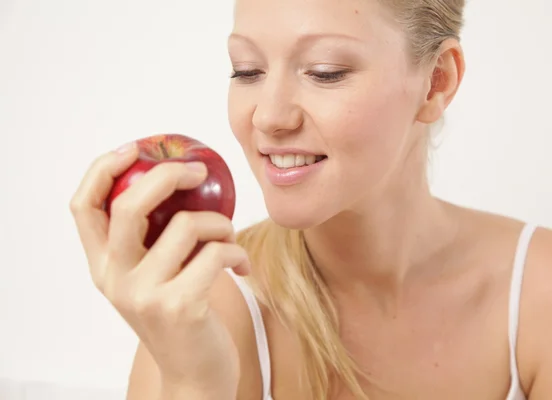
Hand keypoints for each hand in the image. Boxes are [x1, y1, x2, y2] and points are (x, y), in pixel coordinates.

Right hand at [69, 142, 249, 390]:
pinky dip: (237, 251)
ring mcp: (144, 294)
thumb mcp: (153, 279)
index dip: (102, 170)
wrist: (195, 376)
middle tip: (198, 171)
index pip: (83, 207)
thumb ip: (151, 241)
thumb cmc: (181, 317)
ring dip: (221, 223)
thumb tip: (178, 180)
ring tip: (229, 238)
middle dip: (167, 175)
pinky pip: (217, 252)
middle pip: (129, 205)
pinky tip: (241, 267)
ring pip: (186, 225)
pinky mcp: (180, 306)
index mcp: (103, 267)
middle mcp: (114, 279)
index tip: (133, 149)